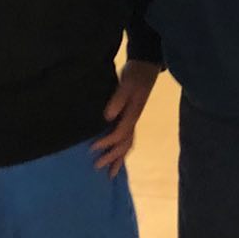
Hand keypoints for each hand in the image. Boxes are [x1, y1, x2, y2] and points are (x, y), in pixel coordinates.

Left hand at [92, 60, 159, 176]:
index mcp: (132, 114)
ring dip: (118, 157)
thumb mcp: (127, 84)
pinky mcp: (130, 115)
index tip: (92, 148)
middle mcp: (133, 120)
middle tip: (97, 166)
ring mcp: (133, 118)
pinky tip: (114, 153)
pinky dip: (121, 148)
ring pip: (127, 143)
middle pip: (125, 144)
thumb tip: (108, 117)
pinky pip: (126, 136)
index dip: (106, 143)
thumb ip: (118, 99)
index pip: (119, 134)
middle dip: (112, 157)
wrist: (146, 65)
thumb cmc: (136, 74)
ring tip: (110, 172)